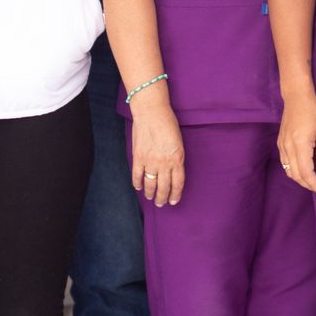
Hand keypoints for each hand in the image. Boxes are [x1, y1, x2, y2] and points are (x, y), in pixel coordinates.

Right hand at [128, 89, 183, 206]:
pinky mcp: (138, 157)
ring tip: (150, 198)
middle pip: (164, 187)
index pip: (178, 183)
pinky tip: (139, 187)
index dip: (175, 194)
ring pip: (150, 184)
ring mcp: (150, 161)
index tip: (173, 201)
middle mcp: (164, 163)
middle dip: (163, 198)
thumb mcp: (178, 142)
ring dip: (150, 194)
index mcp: (177, 159)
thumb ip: (176, 158)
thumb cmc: (167, 123)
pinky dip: (137, 183)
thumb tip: (172, 172)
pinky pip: (137, 175)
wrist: (151, 112)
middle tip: (161, 203)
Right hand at [277, 89, 315, 199]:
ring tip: (313, 183)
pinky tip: (303, 171)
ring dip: (300, 180)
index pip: (306, 172)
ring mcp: (282, 145)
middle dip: (308, 185)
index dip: (314, 185)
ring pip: (288, 171)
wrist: (296, 98)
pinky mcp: (280, 143)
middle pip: (296, 175)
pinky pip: (285, 163)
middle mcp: (288, 147)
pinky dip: (293, 171)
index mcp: (300, 144)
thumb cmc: (313, 112)